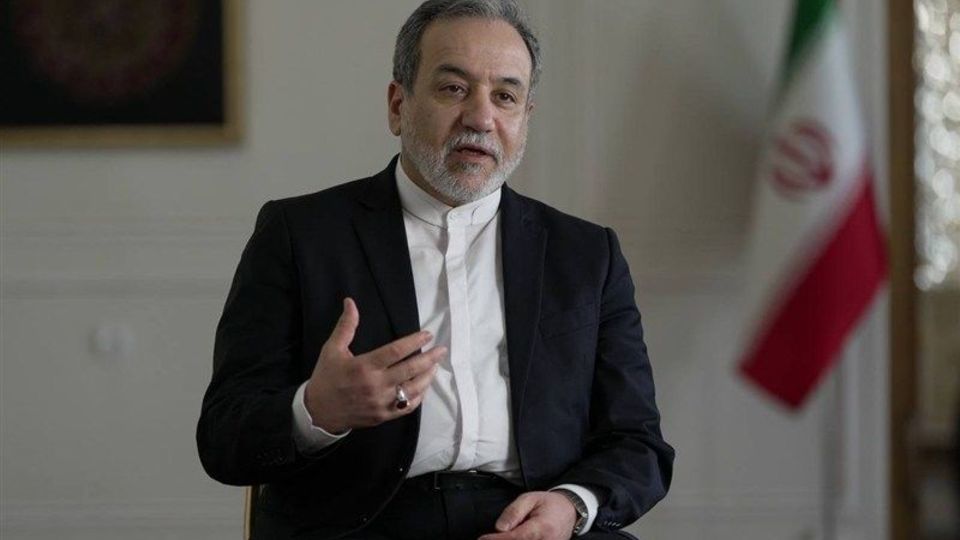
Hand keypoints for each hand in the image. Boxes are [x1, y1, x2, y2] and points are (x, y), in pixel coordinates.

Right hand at [305, 298, 445, 432]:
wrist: (318, 412)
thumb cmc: (326, 378)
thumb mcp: (331, 349)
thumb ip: (345, 326)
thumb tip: (350, 302)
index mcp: (364, 366)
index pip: (396, 351)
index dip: (414, 342)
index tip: (427, 335)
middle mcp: (376, 385)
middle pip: (410, 370)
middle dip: (429, 358)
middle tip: (442, 350)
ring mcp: (381, 402)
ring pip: (412, 389)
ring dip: (427, 377)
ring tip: (435, 366)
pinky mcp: (383, 416)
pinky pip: (407, 407)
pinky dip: (418, 396)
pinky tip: (423, 386)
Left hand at [478, 491, 577, 539]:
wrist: (570, 512)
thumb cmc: (548, 504)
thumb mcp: (529, 498)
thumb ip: (513, 512)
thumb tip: (499, 528)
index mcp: (542, 527)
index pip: (516, 538)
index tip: (483, 539)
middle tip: (490, 537)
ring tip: (503, 535)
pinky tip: (512, 537)